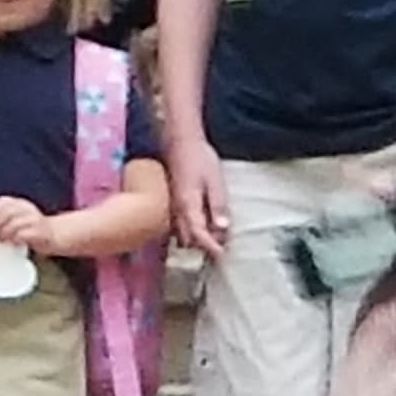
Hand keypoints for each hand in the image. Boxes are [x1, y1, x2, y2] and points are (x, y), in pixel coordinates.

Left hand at [0, 196, 57, 255]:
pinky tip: (15, 243)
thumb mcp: (19, 219)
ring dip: (5, 234)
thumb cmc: (33, 229)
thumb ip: (6, 219)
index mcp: (20, 204)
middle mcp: (27, 208)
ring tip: (3, 240)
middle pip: (6, 213)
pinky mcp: (39, 232)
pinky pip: (22, 234)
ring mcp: (34, 220)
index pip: (2, 202)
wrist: (56, 235)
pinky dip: (15, 239)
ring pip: (13, 224)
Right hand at [166, 135, 229, 257]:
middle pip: (189, 239)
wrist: (180, 140)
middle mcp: (178, 209)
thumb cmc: (199, 158)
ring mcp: (173, 205)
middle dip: (204, 245)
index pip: (199, 235)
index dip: (211, 247)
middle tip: (222, 244)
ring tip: (215, 233)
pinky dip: (191, 228)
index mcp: (189, 205)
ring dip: (196, 238)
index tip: (223, 255)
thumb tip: (222, 229)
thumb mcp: (215, 181)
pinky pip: (179, 223)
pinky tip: (203, 221)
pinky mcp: (173, 200)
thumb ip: (218, 205)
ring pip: (181, 232)